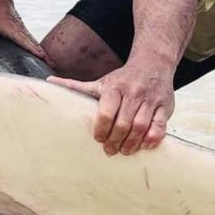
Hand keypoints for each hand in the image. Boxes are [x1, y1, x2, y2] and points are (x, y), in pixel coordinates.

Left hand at [0, 0, 46, 58]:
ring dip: (42, 52)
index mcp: (12, 29)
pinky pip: (31, 40)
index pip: (25, 41)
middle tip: (52, 65)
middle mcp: (20, 30)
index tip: (42, 56)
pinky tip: (40, 54)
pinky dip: (37, 47)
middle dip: (43, 55)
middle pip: (34, 44)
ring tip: (51, 62)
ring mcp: (22, 29)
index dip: (33, 49)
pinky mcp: (21, 29)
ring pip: (34, 42)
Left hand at [48, 60, 174, 155]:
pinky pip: (160, 126)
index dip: (101, 129)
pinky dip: (152, 138)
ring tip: (124, 151)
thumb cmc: (122, 78)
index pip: (106, 112)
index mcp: (114, 87)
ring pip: (141, 126)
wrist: (153, 63)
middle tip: (109, 151)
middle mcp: (133, 93)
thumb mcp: (101, 82)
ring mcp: (151, 100)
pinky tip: (144, 145)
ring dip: (132, 143)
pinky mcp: (165, 106)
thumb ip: (77, 86)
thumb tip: (49, 81)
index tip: (98, 139)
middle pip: (124, 123)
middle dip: (115, 140)